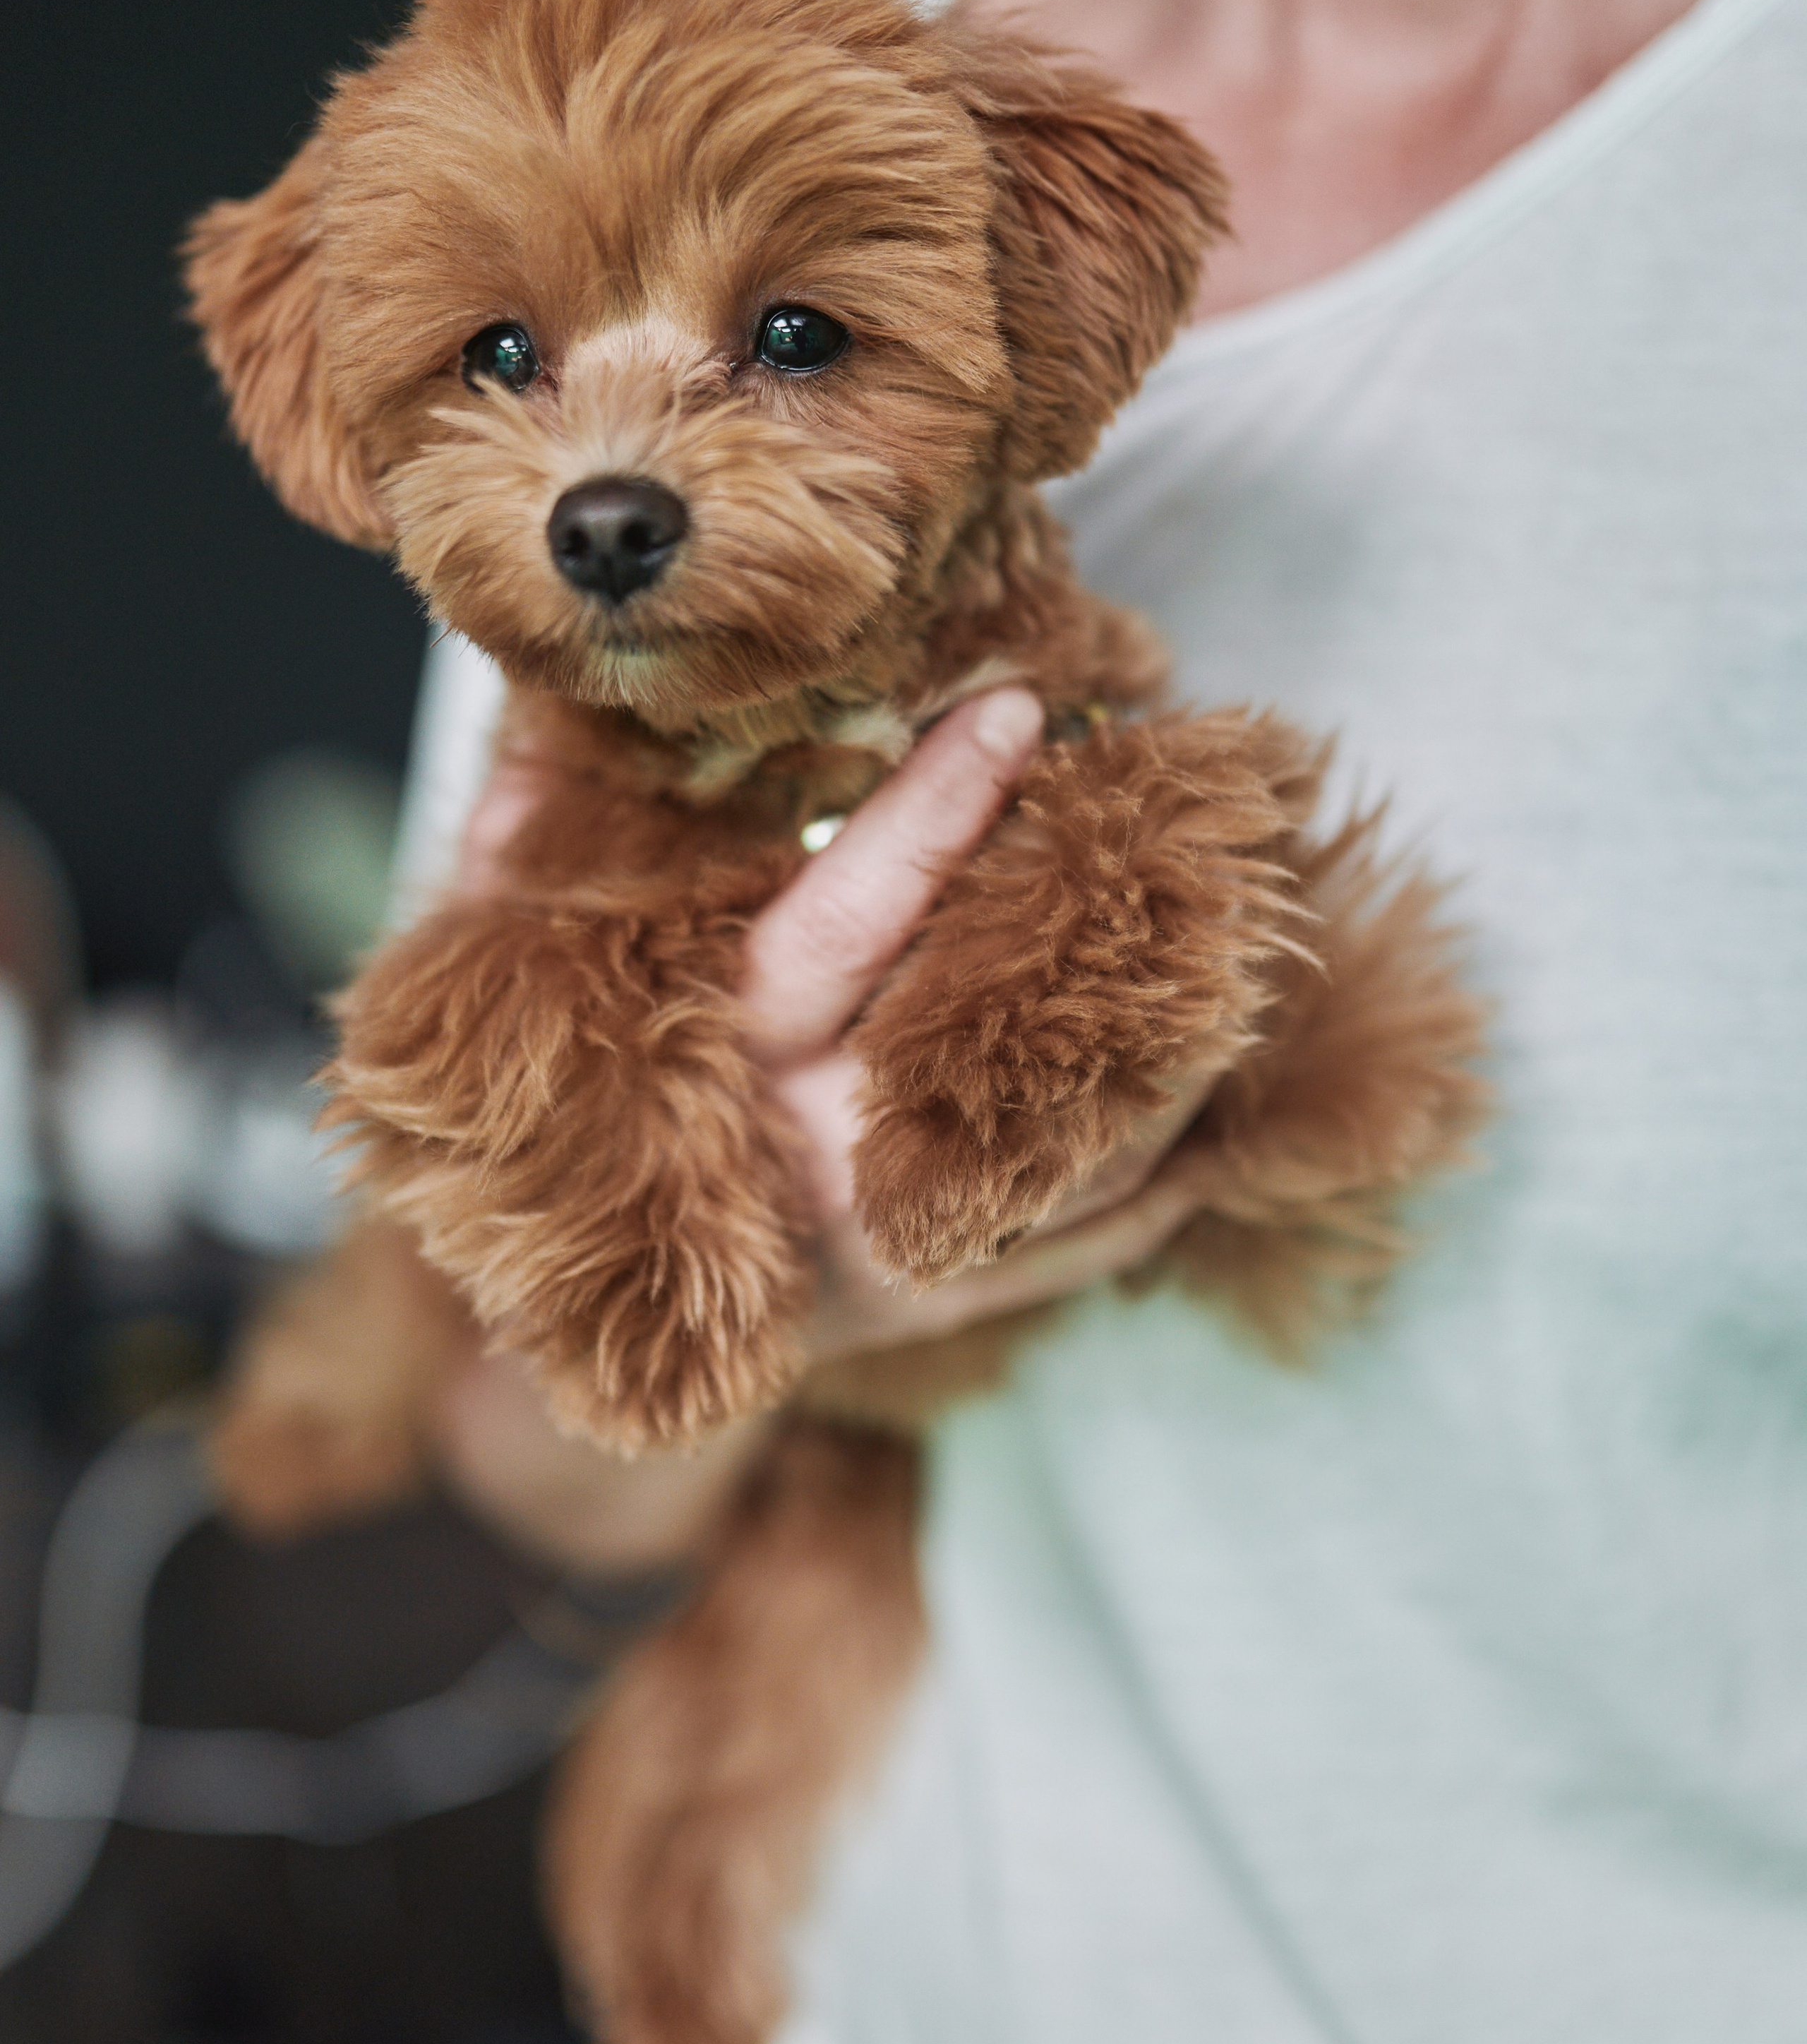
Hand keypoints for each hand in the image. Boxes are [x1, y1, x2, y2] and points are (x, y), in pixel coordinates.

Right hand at [437, 687, 1214, 1570]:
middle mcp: (820, 1157)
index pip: (852, 916)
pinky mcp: (942, 1305)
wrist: (573, 1336)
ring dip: (1178, 1057)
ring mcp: (895, 1248)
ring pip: (1082, 1149)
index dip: (937, 810)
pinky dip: (1167, 1176)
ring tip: (1247, 953)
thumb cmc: (556, 1119)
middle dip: (1110, 935)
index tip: (1019, 708)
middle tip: (1197, 828)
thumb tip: (544, 712)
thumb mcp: (503, 979)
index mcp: (729, 1056)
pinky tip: (1222, 1104)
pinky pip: (1091, 1243)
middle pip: (1008, 1038)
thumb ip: (519, 852)